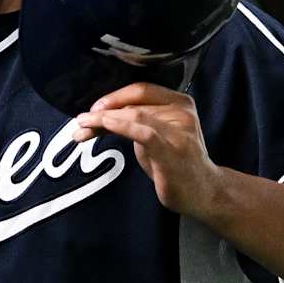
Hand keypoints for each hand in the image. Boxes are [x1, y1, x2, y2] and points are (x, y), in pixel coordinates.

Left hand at [73, 83, 222, 217]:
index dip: (113, 97)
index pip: (140, 90)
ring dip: (103, 121)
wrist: (203, 192)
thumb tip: (97, 116)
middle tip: (80, 122)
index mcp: (179, 101)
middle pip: (133, 104)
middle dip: (102, 113)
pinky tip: (103, 126)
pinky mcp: (174, 150)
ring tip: (82, 129)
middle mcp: (182, 111)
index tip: (92, 109)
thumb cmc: (175, 163)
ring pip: (135, 115)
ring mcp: (179, 130)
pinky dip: (120, 126)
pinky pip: (144, 132)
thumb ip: (133, 122)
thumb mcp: (154, 136)